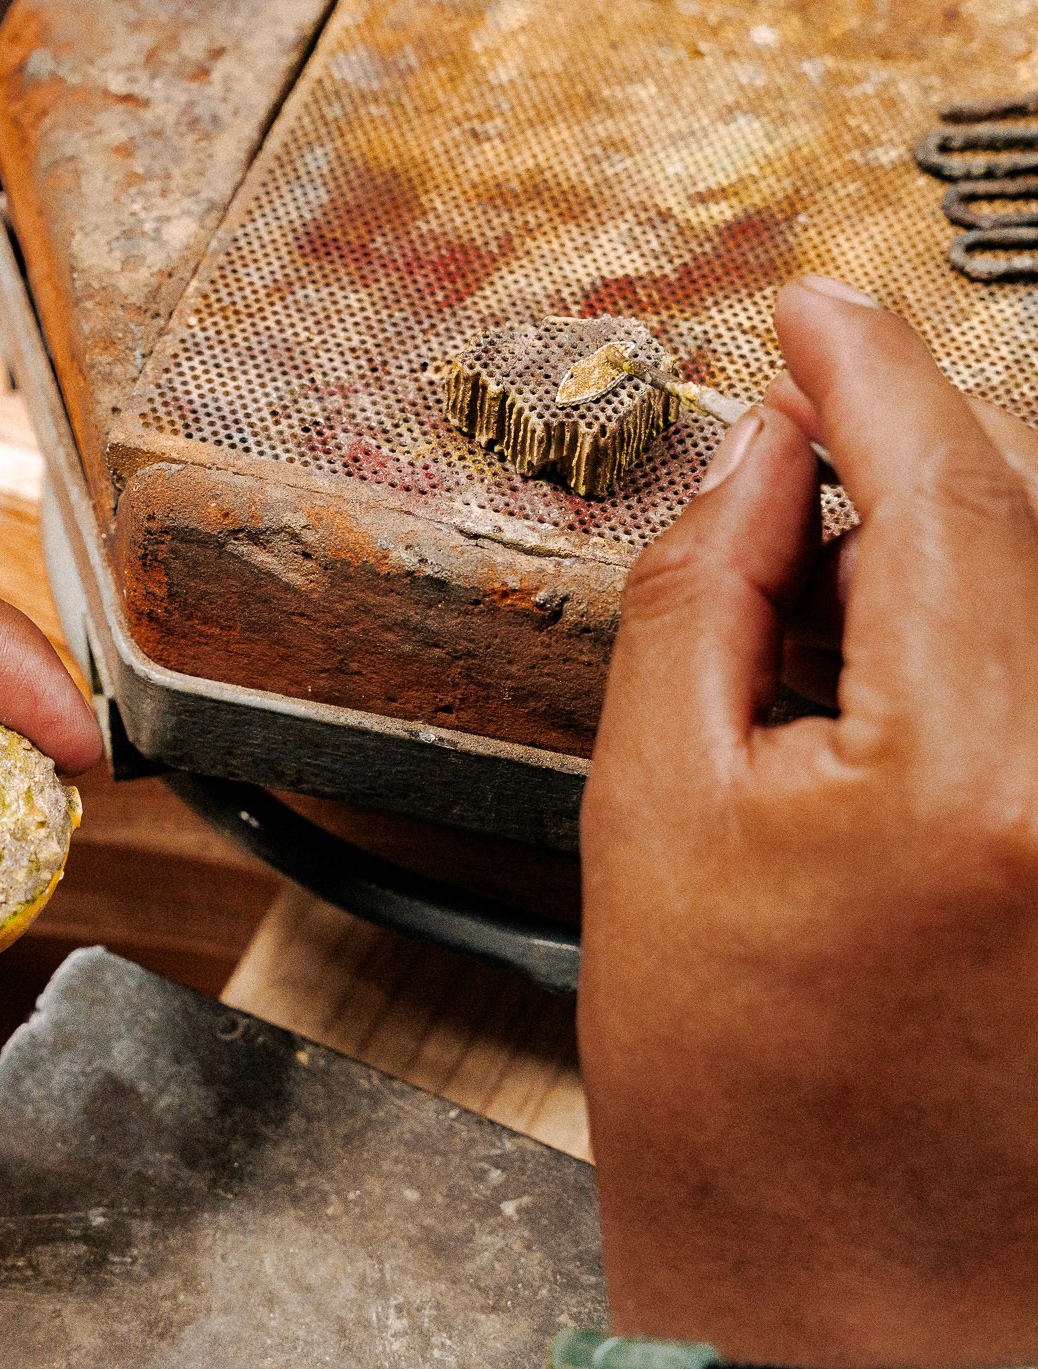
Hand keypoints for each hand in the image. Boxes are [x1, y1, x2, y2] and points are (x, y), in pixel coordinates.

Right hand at [578, 277, 1037, 1363]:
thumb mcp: (654, 812)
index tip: (816, 306)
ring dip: (922, 570)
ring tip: (799, 648)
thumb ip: (699, 601)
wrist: (840, 1284)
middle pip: (1011, 532)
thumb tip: (748, 460)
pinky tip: (875, 701)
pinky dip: (970, 651)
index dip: (863, 371)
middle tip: (777, 456)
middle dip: (886, 470)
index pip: (939, 489)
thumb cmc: (731, 1094)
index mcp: (974, 771)